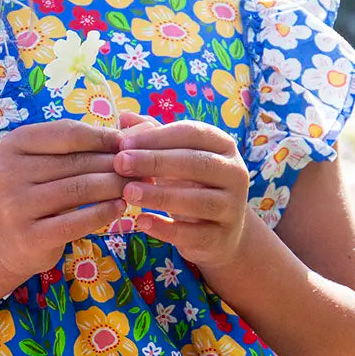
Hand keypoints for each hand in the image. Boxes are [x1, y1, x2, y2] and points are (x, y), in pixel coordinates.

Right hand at [0, 119, 127, 281]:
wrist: (1, 240)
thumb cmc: (33, 192)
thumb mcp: (43, 162)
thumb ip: (77, 147)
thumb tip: (130, 132)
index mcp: (13, 144)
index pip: (68, 133)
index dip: (102, 137)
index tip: (129, 142)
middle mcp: (9, 172)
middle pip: (76, 162)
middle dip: (114, 163)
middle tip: (141, 167)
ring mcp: (17, 205)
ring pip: (80, 189)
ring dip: (114, 186)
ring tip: (135, 186)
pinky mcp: (30, 236)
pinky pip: (77, 222)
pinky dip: (103, 213)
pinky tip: (120, 208)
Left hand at [112, 119, 250, 269]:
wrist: (221, 233)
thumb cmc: (193, 185)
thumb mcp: (176, 158)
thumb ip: (153, 137)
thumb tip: (124, 117)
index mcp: (224, 146)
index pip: (192, 133)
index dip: (157, 137)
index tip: (123, 142)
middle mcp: (235, 174)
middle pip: (195, 164)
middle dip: (155, 162)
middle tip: (120, 163)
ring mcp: (232, 208)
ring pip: (197, 200)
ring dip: (160, 195)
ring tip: (128, 192)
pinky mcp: (221, 238)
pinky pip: (193, 233)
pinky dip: (166, 229)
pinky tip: (141, 221)